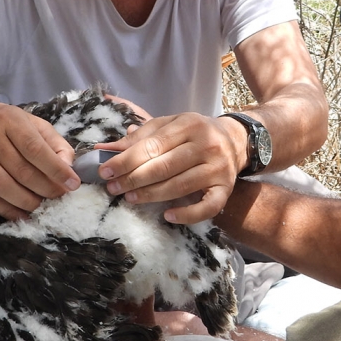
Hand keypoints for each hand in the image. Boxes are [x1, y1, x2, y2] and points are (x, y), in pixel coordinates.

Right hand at [0, 101, 79, 218]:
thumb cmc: (2, 121)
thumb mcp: (30, 122)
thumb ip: (53, 143)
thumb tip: (68, 167)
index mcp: (8, 119)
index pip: (35, 149)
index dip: (56, 169)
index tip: (72, 184)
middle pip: (21, 171)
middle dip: (45, 188)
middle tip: (59, 197)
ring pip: (3, 187)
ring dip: (27, 202)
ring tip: (42, 206)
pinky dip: (6, 209)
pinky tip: (22, 214)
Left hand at [96, 112, 247, 224]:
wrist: (236, 141)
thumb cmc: (194, 134)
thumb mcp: (170, 126)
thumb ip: (139, 137)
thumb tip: (104, 148)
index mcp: (190, 124)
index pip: (152, 145)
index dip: (126, 159)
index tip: (105, 171)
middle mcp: (206, 145)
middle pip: (164, 166)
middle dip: (133, 178)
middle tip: (113, 188)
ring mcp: (218, 168)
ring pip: (179, 186)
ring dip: (151, 195)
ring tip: (130, 198)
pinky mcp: (226, 189)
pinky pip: (206, 207)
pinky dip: (187, 214)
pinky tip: (167, 216)